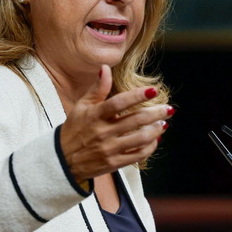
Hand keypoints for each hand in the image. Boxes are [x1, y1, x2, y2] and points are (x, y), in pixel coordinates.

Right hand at [59, 65, 171, 181]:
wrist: (63, 160)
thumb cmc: (74, 129)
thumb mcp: (82, 106)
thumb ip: (97, 88)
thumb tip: (105, 68)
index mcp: (95, 115)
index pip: (119, 103)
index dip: (137, 96)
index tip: (153, 90)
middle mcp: (103, 132)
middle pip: (135, 120)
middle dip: (156, 113)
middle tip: (168, 109)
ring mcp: (109, 149)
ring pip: (140, 139)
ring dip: (156, 130)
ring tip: (163, 123)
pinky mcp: (114, 163)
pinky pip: (137, 155)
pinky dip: (150, 147)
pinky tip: (154, 139)